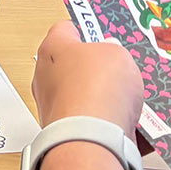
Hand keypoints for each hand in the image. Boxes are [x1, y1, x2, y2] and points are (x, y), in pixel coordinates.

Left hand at [33, 21, 142, 136]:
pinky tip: (124, 127)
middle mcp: (45, 76)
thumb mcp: (118, 54)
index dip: (87, 31)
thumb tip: (112, 53)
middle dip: (97, 70)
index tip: (100, 36)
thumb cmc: (97, 91)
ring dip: (102, 100)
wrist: (92, 140)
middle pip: (73, 66)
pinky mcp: (63, 134)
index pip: (66, 29)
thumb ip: (113, 49)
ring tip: (125, 103)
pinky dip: (106, 126)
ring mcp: (52, 107)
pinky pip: (89, 125)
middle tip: (117, 72)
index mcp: (53, 47)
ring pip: (82, 98)